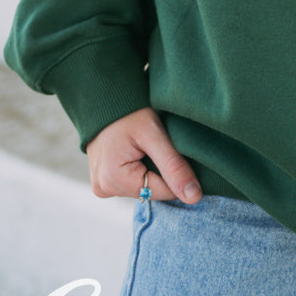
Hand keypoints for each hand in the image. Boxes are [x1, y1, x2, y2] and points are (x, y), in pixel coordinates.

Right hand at [86, 107, 201, 204]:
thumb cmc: (129, 112)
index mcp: (115, 181)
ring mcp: (102, 186)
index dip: (177, 172)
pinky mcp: (103, 181)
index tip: (176, 149)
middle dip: (161, 170)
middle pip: (152, 190)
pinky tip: (137, 150)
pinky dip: (140, 168)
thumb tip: (194, 197)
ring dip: (151, 168)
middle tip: (157, 143)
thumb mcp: (154, 135)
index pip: (164, 192)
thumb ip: (174, 167)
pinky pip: (131, 181)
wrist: (105, 97)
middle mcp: (105, 189)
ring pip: (143, 186)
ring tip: (145, 145)